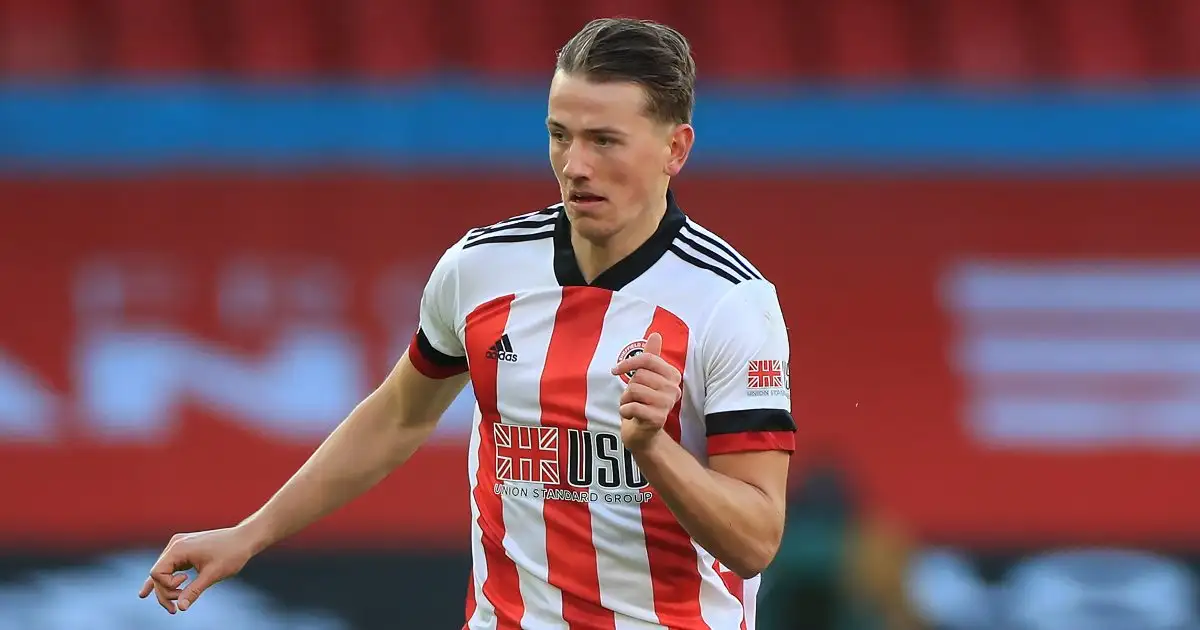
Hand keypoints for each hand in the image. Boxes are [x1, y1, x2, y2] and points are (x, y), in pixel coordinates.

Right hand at [137, 526, 256, 613]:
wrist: (245, 538)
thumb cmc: (231, 553)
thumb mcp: (212, 575)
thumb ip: (193, 591)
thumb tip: (180, 608)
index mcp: (179, 548)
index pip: (157, 573)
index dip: (166, 586)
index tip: (186, 584)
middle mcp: (175, 544)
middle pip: (157, 574)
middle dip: (164, 592)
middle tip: (175, 610)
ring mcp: (179, 545)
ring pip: (163, 571)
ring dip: (166, 589)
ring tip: (170, 609)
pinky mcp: (185, 549)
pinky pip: (170, 567)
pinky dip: (166, 580)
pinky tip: (147, 592)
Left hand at [611, 332, 681, 450]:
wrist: (644, 431)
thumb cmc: (644, 401)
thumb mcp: (646, 376)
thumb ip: (651, 356)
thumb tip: (656, 334)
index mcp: (673, 375)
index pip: (648, 360)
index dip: (628, 363)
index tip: (615, 370)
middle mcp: (673, 389)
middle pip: (639, 376)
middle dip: (628, 387)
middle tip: (632, 397)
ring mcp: (667, 404)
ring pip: (634, 390)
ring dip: (625, 399)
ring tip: (632, 405)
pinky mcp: (658, 418)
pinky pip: (632, 406)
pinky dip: (624, 410)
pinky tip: (631, 415)